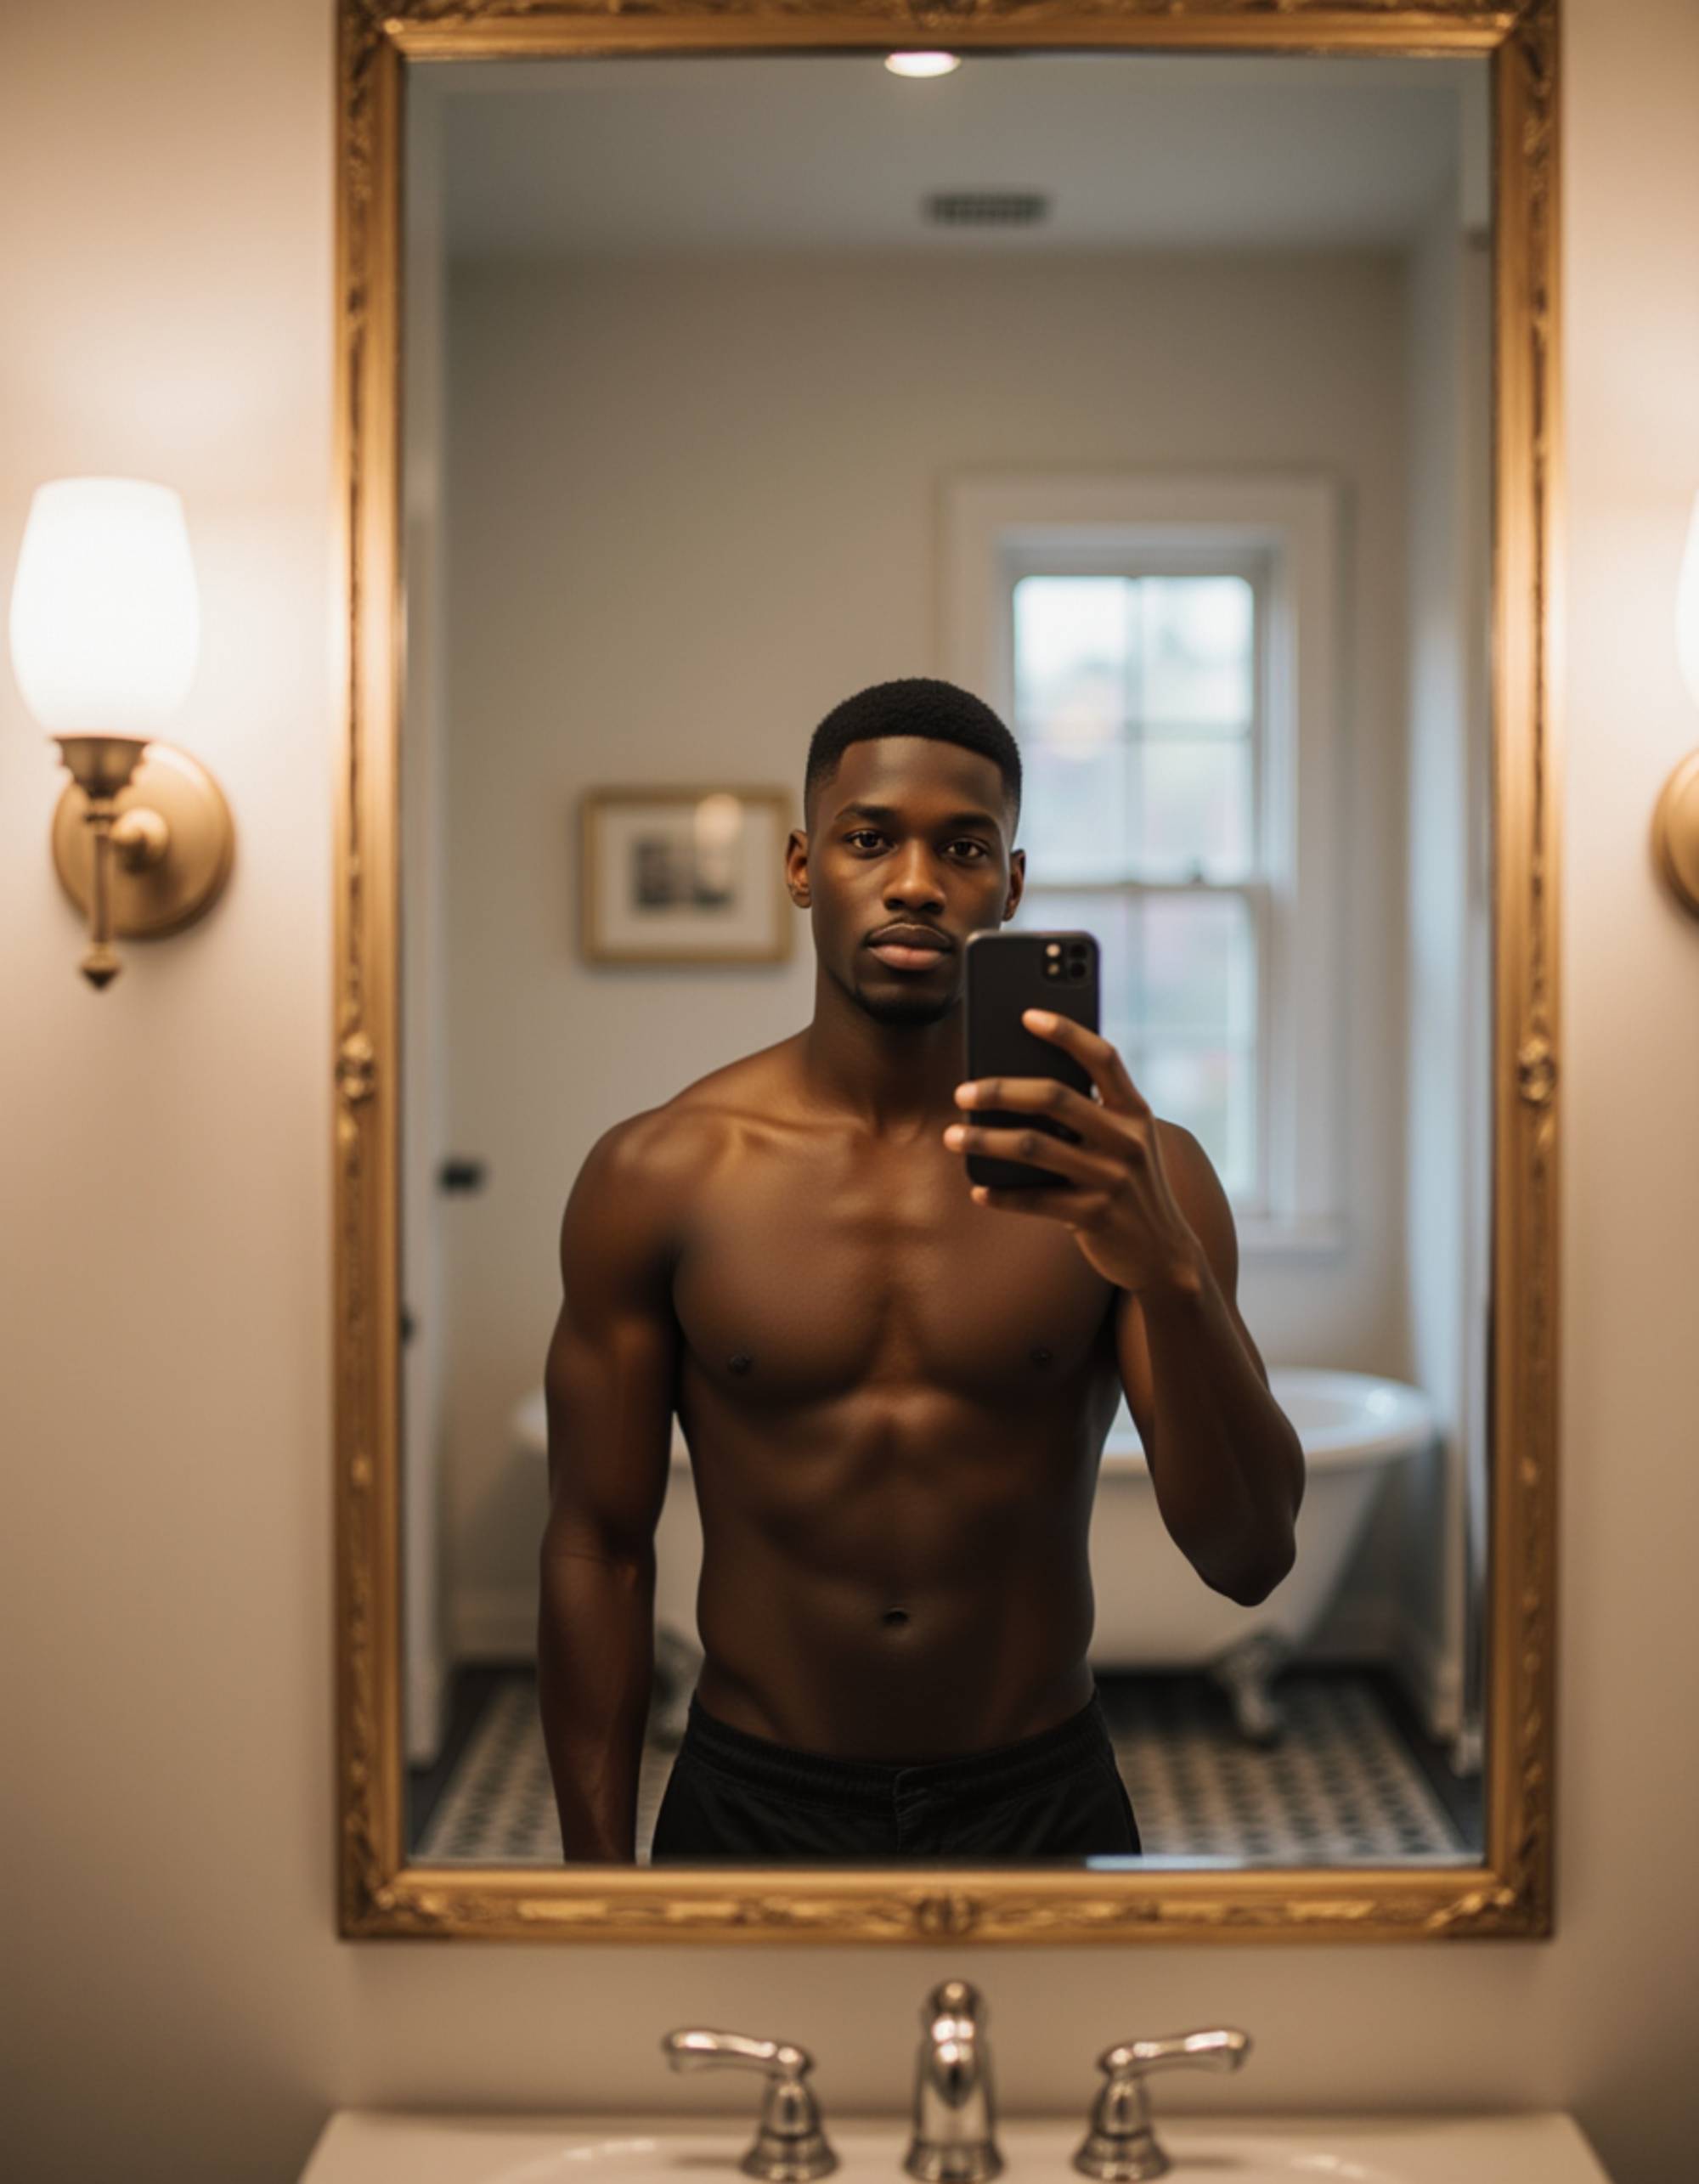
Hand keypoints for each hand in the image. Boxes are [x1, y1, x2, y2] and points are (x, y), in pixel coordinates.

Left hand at [942, 1008, 1205, 1297]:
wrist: (1163, 1253)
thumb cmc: (1129, 1185)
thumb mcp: (1124, 1143)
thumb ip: (1090, 1116)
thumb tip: (1014, 1091)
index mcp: (1135, 1111)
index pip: (1102, 1057)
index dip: (1066, 1032)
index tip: (1026, 1015)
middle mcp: (1127, 1139)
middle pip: (1054, 1097)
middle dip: (1000, 1090)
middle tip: (962, 1092)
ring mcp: (1112, 1178)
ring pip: (1033, 1147)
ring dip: (985, 1140)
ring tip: (953, 1136)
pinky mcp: (1094, 1216)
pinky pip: (1034, 1199)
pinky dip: (1000, 1194)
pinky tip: (978, 1189)